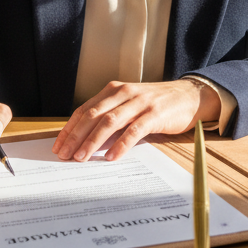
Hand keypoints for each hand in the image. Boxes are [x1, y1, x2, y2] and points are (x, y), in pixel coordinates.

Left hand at [52, 79, 219, 162]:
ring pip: (109, 122)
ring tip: (82, 158)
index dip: (70, 128)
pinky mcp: (155, 114)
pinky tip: (112, 157)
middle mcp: (124, 93)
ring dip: (93, 141)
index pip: (85, 109)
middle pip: (93, 115)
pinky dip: (121, 144)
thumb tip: (86, 140)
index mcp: (114, 90)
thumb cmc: (156, 103)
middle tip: (64, 155)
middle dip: (76, 136)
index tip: (58, 146)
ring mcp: (140, 103)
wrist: (188, 95)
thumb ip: (110, 117)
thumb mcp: (129, 105)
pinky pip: (134, 130)